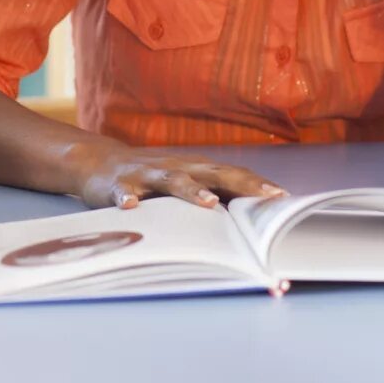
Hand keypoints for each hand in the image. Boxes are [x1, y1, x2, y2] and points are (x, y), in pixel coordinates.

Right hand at [73, 144, 285, 209]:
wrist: (99, 162)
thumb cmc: (151, 180)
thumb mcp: (182, 186)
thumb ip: (209, 197)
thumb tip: (247, 220)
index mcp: (194, 170)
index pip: (232, 175)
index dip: (257, 185)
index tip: (284, 198)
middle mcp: (176, 168)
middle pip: (213, 174)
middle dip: (242, 185)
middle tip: (267, 197)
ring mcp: (147, 175)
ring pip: (172, 180)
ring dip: (191, 190)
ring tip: (209, 203)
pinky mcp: (120, 185)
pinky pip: (124, 193)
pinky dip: (128, 198)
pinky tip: (132, 206)